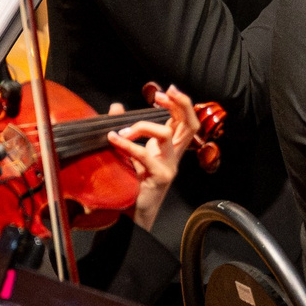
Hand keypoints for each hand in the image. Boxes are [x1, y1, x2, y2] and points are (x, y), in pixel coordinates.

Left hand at [108, 86, 199, 230]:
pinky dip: (128, 145)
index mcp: (171, 148)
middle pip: (190, 124)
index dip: (180, 103)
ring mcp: (169, 166)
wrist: (133, 215)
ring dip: (143, 126)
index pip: (184, 120)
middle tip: (161, 95)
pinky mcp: (159, 177)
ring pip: (167, 135)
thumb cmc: (132, 184)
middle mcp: (175, 155)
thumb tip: (117, 107)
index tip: (166, 90)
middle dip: (180, 105)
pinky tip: (114, 139)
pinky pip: (145, 155)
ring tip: (123, 131)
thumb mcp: (130, 153)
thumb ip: (126, 131)